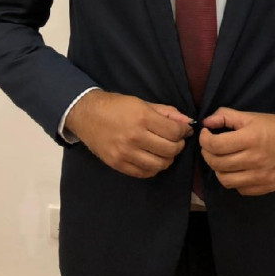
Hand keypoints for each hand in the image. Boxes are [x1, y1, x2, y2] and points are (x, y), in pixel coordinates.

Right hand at [65, 90, 192, 177]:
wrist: (87, 115)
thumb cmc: (116, 106)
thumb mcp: (142, 103)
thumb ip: (166, 112)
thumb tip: (188, 122)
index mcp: (142, 118)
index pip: (174, 131)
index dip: (184, 131)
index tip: (184, 130)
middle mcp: (135, 137)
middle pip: (170, 150)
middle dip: (178, 145)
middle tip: (176, 140)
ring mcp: (125, 153)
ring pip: (159, 164)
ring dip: (168, 158)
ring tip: (165, 150)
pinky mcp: (118, 165)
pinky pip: (144, 173)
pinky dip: (153, 168)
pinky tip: (152, 158)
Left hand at [199, 108, 274, 195]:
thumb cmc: (274, 126)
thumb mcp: (250, 116)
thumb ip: (225, 116)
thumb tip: (205, 123)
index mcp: (251, 138)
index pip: (216, 145)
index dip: (205, 140)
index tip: (206, 134)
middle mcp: (255, 159)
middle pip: (217, 164)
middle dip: (208, 154)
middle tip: (211, 146)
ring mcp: (261, 177)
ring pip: (225, 180)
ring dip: (218, 169)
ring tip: (222, 159)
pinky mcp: (267, 187)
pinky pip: (240, 189)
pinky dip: (234, 180)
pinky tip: (237, 169)